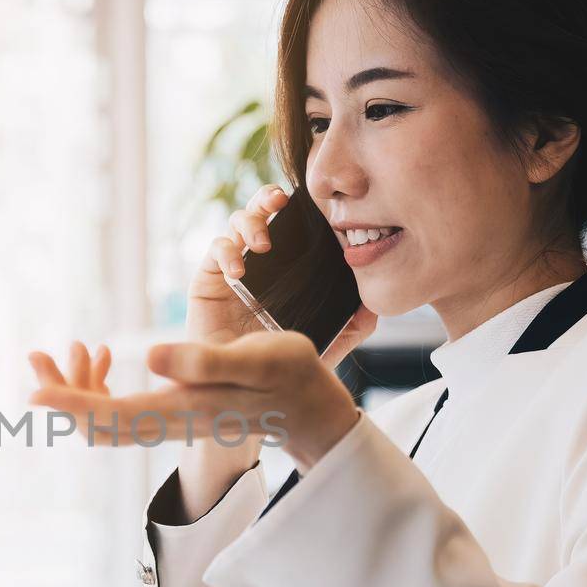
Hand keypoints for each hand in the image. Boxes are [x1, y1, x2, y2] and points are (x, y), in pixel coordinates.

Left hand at [27, 330, 360, 473]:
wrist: (309, 407)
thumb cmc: (289, 377)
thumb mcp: (258, 360)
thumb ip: (205, 362)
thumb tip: (148, 358)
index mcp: (184, 410)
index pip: (114, 417)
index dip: (71, 404)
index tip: (33, 391)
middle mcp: (169, 421)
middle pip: (99, 423)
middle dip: (61, 393)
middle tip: (34, 356)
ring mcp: (169, 418)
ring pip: (106, 415)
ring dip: (78, 386)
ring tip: (68, 348)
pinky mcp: (172, 409)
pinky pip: (122, 406)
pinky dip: (102, 383)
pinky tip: (103, 354)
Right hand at [193, 183, 378, 367]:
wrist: (246, 388)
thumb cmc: (284, 364)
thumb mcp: (330, 341)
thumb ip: (356, 323)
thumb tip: (377, 300)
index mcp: (286, 267)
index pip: (290, 225)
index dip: (297, 207)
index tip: (309, 203)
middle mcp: (259, 261)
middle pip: (260, 212)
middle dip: (267, 198)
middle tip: (280, 202)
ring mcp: (233, 268)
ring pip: (236, 223)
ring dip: (249, 221)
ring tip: (263, 244)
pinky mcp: (209, 279)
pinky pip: (216, 249)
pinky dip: (227, 251)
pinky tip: (240, 270)